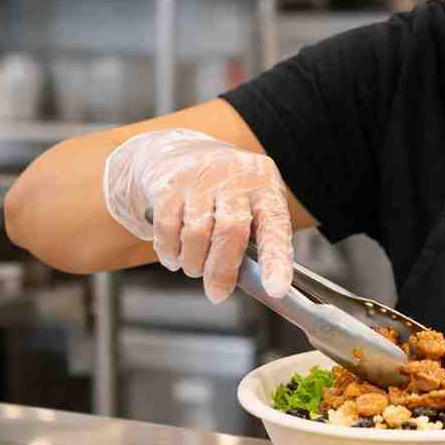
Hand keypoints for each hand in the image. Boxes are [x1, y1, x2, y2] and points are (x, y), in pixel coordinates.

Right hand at [103, 128, 292, 302]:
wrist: (178, 151)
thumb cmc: (226, 189)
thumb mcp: (252, 204)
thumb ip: (254, 238)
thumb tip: (255, 282)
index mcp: (266, 185)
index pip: (275, 226)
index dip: (276, 260)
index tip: (276, 289)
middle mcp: (236, 176)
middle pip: (231, 231)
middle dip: (222, 271)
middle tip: (217, 293)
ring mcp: (200, 177)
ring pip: (197, 233)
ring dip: (194, 263)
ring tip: (194, 268)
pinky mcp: (169, 184)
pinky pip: (167, 229)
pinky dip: (170, 252)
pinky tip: (175, 257)